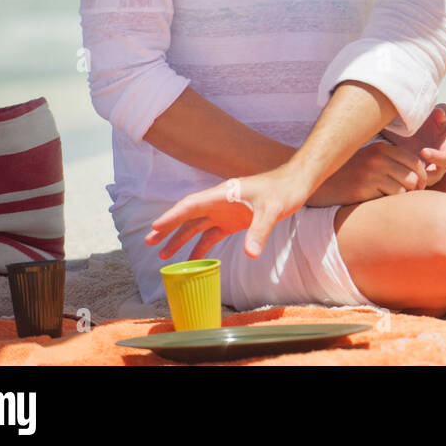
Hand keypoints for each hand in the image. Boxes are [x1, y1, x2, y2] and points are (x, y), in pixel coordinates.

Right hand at [146, 166, 311, 259]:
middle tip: (149, 242)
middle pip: (188, 215)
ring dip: (180, 239)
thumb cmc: (283, 190)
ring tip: (163, 255)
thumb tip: (250, 254)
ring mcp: (226, 211)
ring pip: (197, 226)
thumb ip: (259, 231)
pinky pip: (212, 234)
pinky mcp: (234, 221)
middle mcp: (220, 202)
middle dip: (168, 228)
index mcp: (223, 194)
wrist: (296, 184)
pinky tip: (193, 261)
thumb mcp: (272, 210)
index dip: (173, 216)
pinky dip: (201, 246)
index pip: (191, 205)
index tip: (155, 228)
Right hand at [305, 140, 430, 205]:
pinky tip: (377, 202)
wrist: (317, 183)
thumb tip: (420, 176)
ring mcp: (370, 172)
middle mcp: (378, 157)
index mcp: (381, 149)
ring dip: (402, 198)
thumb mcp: (369, 161)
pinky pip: (391, 198)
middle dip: (415, 190)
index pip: (415, 161)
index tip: (418, 188)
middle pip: (414, 176)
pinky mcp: (363, 188)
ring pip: (405, 188)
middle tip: (407, 198)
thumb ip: (391, 163)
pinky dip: (389, 203)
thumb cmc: (347, 175)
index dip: (422, 177)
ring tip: (390, 200)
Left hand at [391, 103, 445, 186]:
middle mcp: (438, 165)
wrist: (416, 128)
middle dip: (422, 174)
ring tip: (395, 171)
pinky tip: (389, 173)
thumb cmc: (431, 120)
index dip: (437, 157)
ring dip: (409, 179)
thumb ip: (443, 111)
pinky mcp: (413, 175)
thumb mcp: (438, 113)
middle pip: (433, 177)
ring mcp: (425, 172)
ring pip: (419, 182)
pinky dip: (400, 180)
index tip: (423, 151)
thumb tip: (439, 113)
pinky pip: (408, 183)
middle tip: (408, 167)